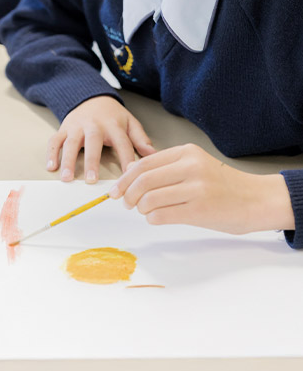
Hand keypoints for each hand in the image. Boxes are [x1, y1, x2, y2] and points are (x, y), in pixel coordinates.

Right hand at [46, 96, 154, 182]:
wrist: (90, 96)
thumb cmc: (112, 115)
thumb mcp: (129, 122)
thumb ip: (140, 139)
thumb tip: (154, 156)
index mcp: (113, 125)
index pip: (122, 143)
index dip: (127, 159)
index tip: (129, 175)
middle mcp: (93, 125)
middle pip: (92, 143)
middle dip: (91, 161)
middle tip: (91, 180)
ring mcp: (76, 126)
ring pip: (70, 143)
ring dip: (67, 160)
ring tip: (66, 178)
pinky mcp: (64, 128)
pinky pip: (55, 140)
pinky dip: (51, 153)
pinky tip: (51, 167)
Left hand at [108, 143, 295, 234]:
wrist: (255, 200)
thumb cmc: (223, 186)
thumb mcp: (195, 165)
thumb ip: (166, 167)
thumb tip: (131, 173)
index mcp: (187, 152)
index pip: (144, 163)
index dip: (125, 178)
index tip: (116, 190)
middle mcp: (190, 166)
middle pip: (143, 180)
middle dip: (128, 195)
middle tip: (126, 203)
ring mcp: (196, 188)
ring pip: (150, 199)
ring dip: (141, 209)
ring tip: (145, 212)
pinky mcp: (199, 210)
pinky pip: (162, 215)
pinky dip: (152, 218)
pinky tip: (157, 218)